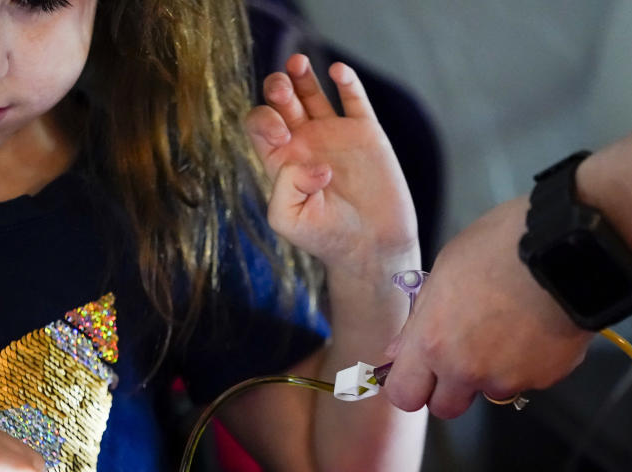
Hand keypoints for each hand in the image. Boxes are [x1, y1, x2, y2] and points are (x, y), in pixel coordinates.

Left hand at [245, 54, 418, 280]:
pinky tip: (338, 71)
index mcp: (280, 161)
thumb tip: (311, 162)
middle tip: (283, 91)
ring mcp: (334, 135)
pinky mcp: (365, 134)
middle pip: (281, 100)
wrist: (370, 248)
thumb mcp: (287, 220)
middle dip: (277, 87)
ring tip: (297, 64)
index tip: (281, 133)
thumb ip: (284, 188)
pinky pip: (354, 99)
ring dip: (301, 75)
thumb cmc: (325, 239)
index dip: (264, 118)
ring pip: (312, 92)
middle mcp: (304, 143)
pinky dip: (347, 81)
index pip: (260, 124)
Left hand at [382, 196, 594, 417]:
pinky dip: (528, 363)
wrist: (565, 247)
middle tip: (463, 356)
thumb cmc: (500, 247)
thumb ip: (419, 321)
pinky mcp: (543, 378)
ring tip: (508, 329)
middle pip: (446, 407)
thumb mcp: (444, 271)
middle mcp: (464, 369)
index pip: (404, 395)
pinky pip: (527, 380)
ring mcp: (506, 378)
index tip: (419, 374)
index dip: (411, 387)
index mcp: (431, 342)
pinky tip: (535, 327)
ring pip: (490, 392)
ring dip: (493, 373)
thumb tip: (399, 351)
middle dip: (450, 389)